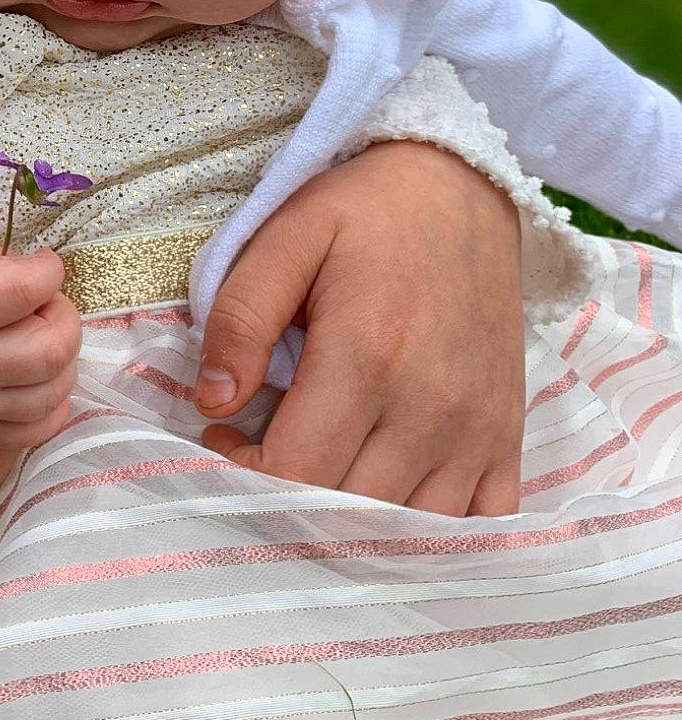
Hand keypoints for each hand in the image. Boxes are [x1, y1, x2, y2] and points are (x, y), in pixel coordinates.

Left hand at [194, 142, 524, 514]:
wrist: (465, 184)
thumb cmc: (366, 209)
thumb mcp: (287, 235)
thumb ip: (242, 317)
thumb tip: (211, 402)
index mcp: (366, 357)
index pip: (295, 472)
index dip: (245, 474)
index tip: (225, 435)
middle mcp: (429, 409)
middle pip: (349, 514)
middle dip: (289, 501)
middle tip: (263, 452)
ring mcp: (477, 430)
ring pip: (411, 533)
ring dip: (355, 526)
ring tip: (319, 470)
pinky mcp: (508, 436)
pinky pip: (481, 525)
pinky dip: (433, 535)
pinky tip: (388, 502)